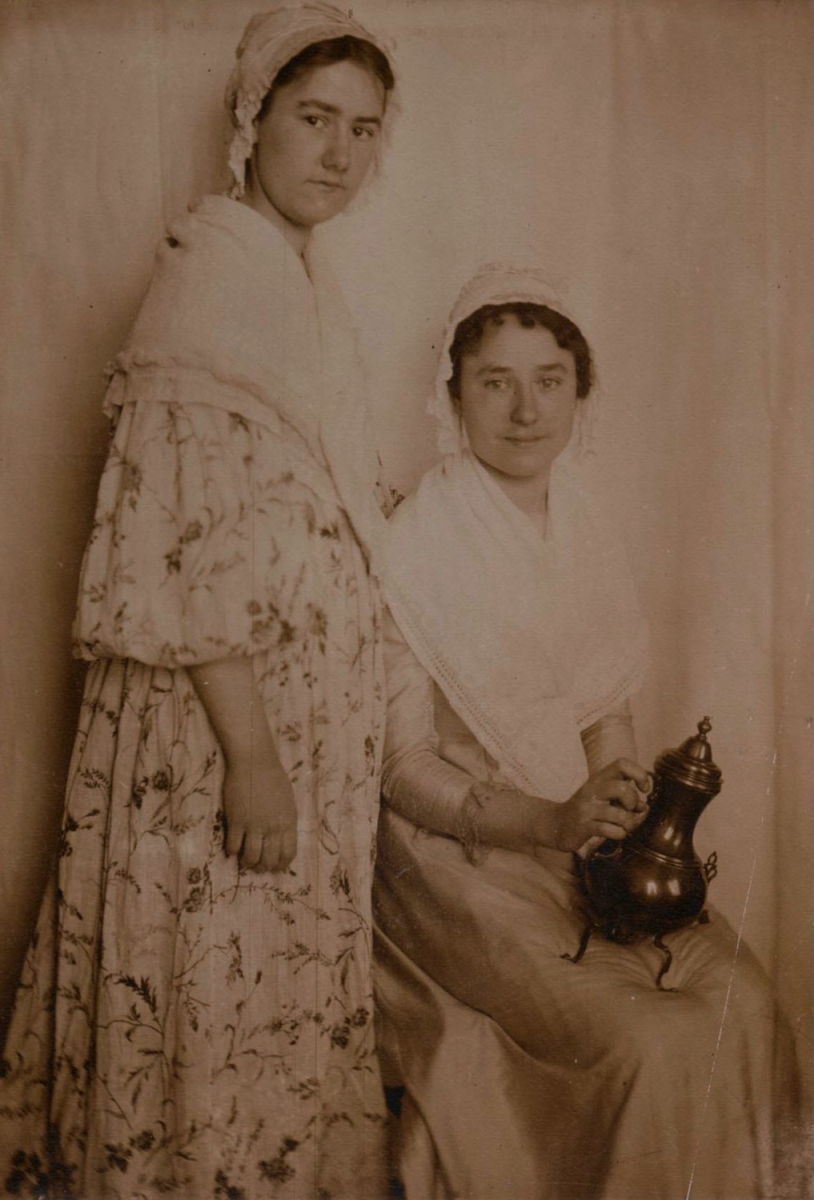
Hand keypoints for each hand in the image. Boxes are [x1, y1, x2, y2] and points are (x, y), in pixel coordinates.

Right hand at [222, 752, 297, 873]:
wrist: (254, 762)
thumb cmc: (273, 778)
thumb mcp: (287, 801)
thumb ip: (285, 821)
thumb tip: (282, 838)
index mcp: (288, 822)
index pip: (288, 853)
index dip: (281, 864)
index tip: (276, 867)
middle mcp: (272, 827)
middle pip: (269, 859)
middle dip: (263, 867)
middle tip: (258, 868)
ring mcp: (254, 825)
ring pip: (251, 857)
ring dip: (248, 863)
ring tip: (244, 861)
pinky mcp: (236, 821)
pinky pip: (233, 845)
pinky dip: (232, 851)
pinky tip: (231, 849)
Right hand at [548, 758, 650, 852]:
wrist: (556, 824)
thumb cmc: (587, 811)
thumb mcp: (604, 797)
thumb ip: (625, 798)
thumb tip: (644, 807)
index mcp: (599, 778)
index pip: (622, 763)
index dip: (639, 774)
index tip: (643, 789)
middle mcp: (592, 789)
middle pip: (622, 788)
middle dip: (633, 802)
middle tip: (629, 810)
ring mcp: (587, 807)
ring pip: (620, 815)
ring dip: (627, 824)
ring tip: (622, 826)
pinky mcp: (583, 826)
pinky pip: (610, 830)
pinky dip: (619, 834)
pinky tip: (614, 833)